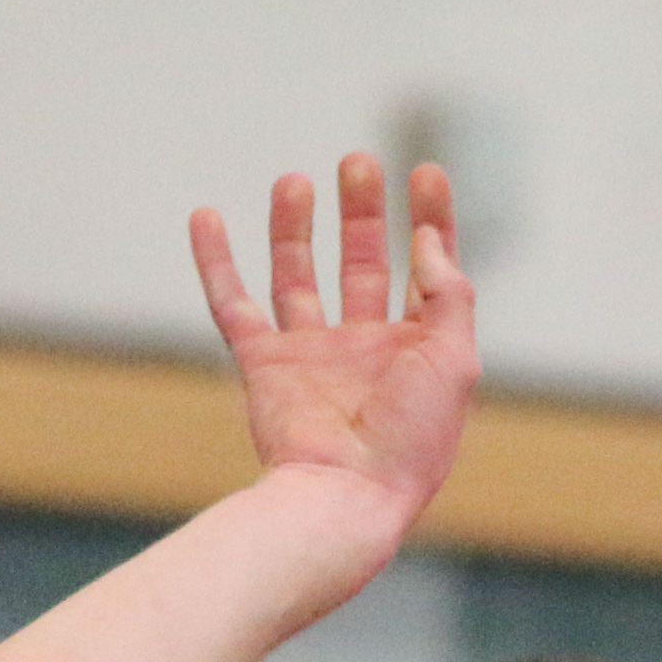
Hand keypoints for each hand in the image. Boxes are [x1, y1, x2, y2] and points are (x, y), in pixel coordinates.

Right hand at [190, 153, 478, 525]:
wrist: (346, 497)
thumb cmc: (409, 443)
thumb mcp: (454, 363)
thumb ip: (449, 296)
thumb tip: (432, 241)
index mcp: (416, 353)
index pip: (427, 272)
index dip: (431, 220)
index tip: (427, 171)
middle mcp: (365, 352)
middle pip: (364, 264)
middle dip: (363, 213)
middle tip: (359, 164)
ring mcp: (312, 358)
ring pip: (298, 276)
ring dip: (296, 228)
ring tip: (297, 180)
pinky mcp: (264, 367)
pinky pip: (232, 305)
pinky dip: (215, 262)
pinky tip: (206, 217)